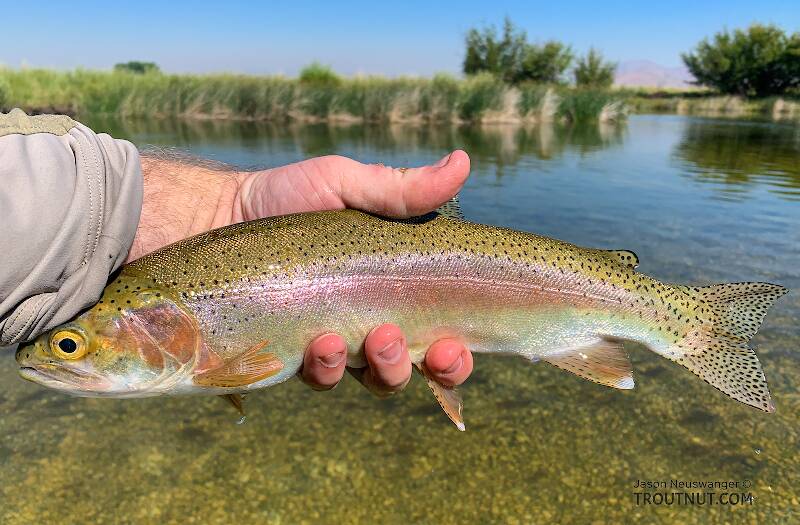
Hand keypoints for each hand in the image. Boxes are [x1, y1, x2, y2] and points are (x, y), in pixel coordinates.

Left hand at [129, 150, 473, 392]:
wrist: (216, 214)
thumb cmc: (286, 197)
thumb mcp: (345, 184)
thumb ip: (402, 189)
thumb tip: (465, 162)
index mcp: (393, 288)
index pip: (440, 332)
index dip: (456, 352)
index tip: (456, 344)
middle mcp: (369, 322)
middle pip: (416, 366)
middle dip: (431, 370)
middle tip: (426, 347)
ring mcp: (332, 343)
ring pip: (374, 381)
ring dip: (385, 370)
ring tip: (373, 339)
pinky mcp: (291, 355)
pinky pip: (319, 378)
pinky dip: (327, 368)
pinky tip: (320, 342)